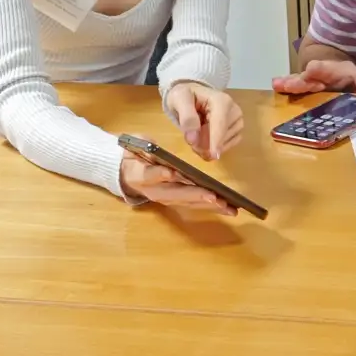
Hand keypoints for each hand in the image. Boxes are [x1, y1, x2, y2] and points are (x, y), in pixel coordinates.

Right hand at [119, 151, 236, 215]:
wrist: (127, 172)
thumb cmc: (136, 155)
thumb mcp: (138, 146)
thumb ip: (146, 148)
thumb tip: (155, 151)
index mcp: (142, 175)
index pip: (150, 175)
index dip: (161, 174)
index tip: (172, 173)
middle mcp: (156, 191)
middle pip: (176, 194)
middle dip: (196, 195)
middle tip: (214, 197)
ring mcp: (167, 198)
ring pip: (188, 202)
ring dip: (209, 206)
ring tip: (228, 207)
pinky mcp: (176, 200)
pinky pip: (194, 204)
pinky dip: (211, 207)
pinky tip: (227, 208)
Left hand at [165, 83, 243, 160]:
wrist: (191, 94)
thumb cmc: (184, 96)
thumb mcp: (179, 100)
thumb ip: (187, 118)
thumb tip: (193, 139)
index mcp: (221, 100)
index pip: (220, 124)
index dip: (216, 141)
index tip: (212, 156)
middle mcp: (234, 109)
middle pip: (223, 135)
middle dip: (207, 144)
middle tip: (191, 144)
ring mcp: (237, 119)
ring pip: (226, 142)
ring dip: (211, 147)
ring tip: (196, 140)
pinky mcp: (236, 128)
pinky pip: (229, 144)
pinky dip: (217, 147)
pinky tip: (206, 142)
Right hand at [272, 59, 355, 96]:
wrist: (341, 76)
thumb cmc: (351, 82)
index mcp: (339, 73)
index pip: (330, 70)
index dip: (321, 70)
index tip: (311, 69)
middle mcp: (323, 76)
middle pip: (311, 77)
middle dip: (301, 81)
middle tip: (290, 84)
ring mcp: (312, 81)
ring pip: (300, 81)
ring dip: (290, 83)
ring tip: (277, 84)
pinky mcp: (304, 88)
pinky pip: (294, 87)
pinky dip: (285, 87)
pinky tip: (275, 85)